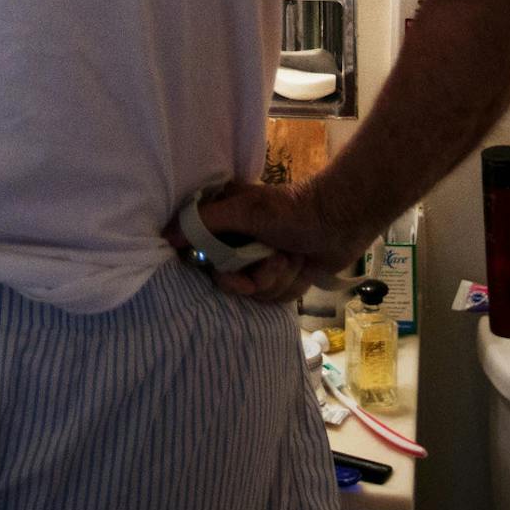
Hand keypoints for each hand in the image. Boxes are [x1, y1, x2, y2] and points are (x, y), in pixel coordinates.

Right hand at [164, 180, 368, 304]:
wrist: (342, 221)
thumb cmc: (292, 210)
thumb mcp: (245, 211)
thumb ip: (205, 223)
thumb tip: (167, 237)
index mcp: (224, 221)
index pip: (201, 257)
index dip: (220, 272)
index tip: (232, 272)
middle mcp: (237, 242)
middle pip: (228, 282)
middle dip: (258, 277)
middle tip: (276, 259)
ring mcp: (259, 262)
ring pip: (254, 294)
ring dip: (279, 279)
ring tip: (294, 257)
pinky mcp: (281, 277)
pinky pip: (274, 298)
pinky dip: (291, 285)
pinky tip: (303, 267)